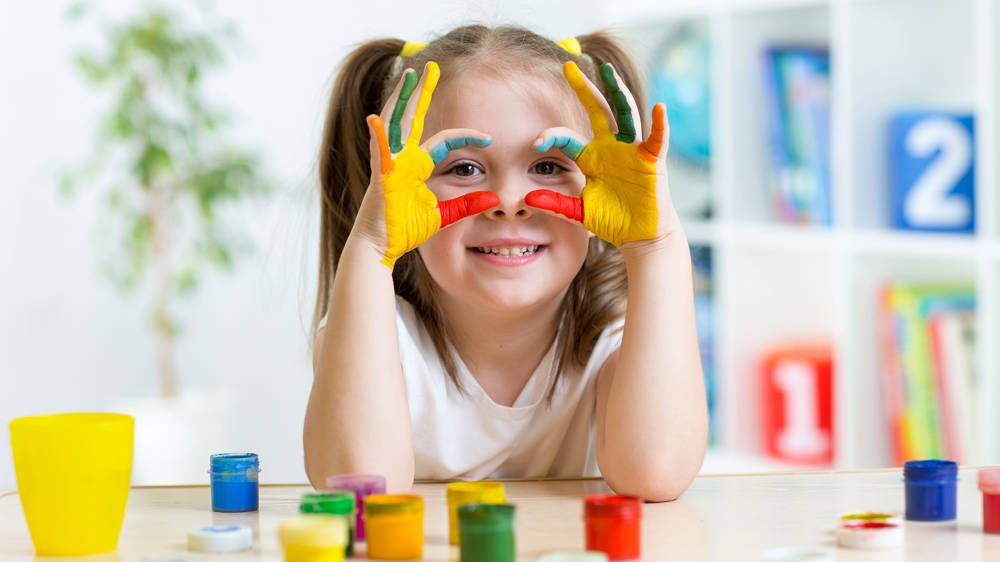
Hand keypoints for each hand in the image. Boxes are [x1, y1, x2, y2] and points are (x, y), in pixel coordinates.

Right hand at [363, 62, 498, 268]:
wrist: (380, 246)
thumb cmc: (405, 231)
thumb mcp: (445, 216)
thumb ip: (467, 205)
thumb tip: (493, 199)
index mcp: (417, 165)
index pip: (445, 140)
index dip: (467, 136)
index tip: (490, 138)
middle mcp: (402, 158)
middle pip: (413, 117)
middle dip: (422, 92)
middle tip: (431, 67)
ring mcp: (388, 163)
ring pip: (396, 122)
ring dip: (402, 98)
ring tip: (410, 75)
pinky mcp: (380, 175)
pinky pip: (379, 150)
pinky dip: (378, 133)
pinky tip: (376, 116)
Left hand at [524, 61, 671, 246]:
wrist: (639, 236)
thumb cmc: (613, 221)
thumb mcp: (578, 212)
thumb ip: (555, 203)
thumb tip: (528, 199)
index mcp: (591, 157)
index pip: (567, 137)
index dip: (551, 136)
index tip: (536, 142)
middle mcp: (611, 147)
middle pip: (596, 110)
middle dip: (584, 88)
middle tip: (569, 65)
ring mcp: (632, 150)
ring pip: (624, 114)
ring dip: (617, 91)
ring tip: (608, 70)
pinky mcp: (652, 160)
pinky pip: (656, 138)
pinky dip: (660, 123)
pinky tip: (659, 107)